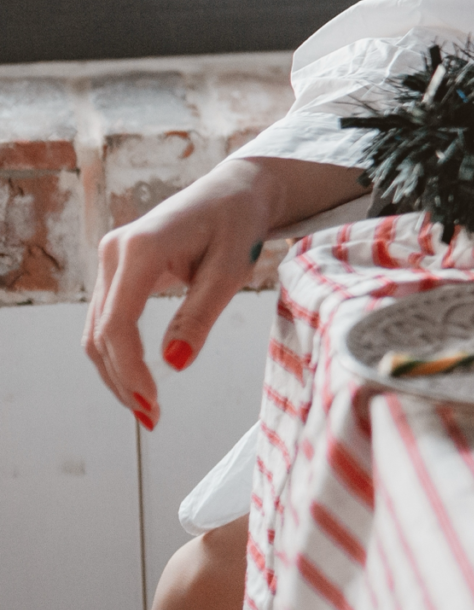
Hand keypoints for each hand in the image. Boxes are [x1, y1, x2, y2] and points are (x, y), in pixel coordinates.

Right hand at [85, 156, 365, 424]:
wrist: (235, 191)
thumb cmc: (239, 225)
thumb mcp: (231, 270)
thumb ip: (201, 315)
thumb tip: (174, 364)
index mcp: (140, 248)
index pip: (118, 323)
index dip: (129, 369)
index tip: (152, 403)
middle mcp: (113, 253)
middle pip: (100, 333)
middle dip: (121, 380)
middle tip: (152, 418)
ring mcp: (110, 260)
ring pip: (98, 331)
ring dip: (117, 373)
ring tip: (147, 409)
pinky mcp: (116, 270)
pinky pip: (108, 320)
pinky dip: (120, 354)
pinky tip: (141, 381)